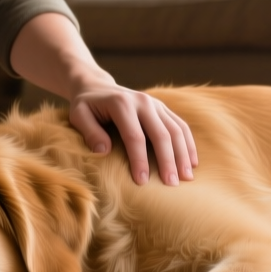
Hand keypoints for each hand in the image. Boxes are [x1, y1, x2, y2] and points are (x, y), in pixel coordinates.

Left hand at [66, 78, 197, 186]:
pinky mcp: (164, 109)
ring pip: (176, 130)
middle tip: (171, 184)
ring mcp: (156, 104)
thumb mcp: (78, 115)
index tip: (142, 181)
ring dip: (183, 155)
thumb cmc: (86, 107)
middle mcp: (143, 102)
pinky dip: (189, 144)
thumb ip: (89, 132)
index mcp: (122, 104)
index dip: (139, 160)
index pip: (135, 136)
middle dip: (167, 160)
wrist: (97, 87)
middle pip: (161, 134)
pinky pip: (181, 126)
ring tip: (187, 178)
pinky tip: (192, 163)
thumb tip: (104, 150)